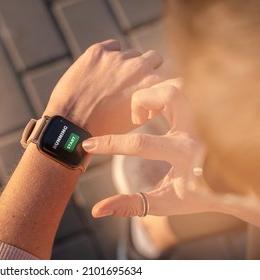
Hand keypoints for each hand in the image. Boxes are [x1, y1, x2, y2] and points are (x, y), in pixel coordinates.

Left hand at [43, 40, 163, 135]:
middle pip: (153, 57)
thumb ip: (154, 102)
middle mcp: (139, 67)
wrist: (72, 125)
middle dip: (146, 67)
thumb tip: (160, 90)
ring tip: (111, 81)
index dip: (161, 78)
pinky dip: (108, 57)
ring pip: (130, 53)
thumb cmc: (105, 127)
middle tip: (132, 81)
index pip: (170, 71)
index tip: (153, 83)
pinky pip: (111, 47)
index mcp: (153, 84)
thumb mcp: (138, 120)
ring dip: (125, 64)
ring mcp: (118, 57)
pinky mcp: (98, 51)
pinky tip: (99, 72)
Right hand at [82, 78, 218, 216]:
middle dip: (141, 101)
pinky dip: (164, 95)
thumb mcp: (162, 204)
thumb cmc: (195, 197)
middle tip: (135, 121)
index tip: (89, 144)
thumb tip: (97, 210)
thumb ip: (130, 205)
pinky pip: (183, 91)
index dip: (109, 144)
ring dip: (154, 95)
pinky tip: (158, 112)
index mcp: (185, 155)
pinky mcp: (202, 113)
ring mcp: (202, 118)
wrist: (231, 191)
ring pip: (178, 85)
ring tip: (146, 116)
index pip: (140, 144)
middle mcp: (196, 131)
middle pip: (169, 94)